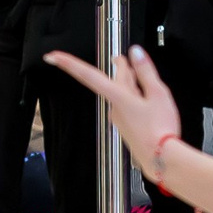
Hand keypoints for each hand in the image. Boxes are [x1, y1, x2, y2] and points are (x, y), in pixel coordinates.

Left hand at [41, 46, 182, 182]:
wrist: (161, 159)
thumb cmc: (160, 128)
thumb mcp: (158, 93)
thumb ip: (145, 71)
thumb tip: (135, 52)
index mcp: (118, 96)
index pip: (88, 75)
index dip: (68, 63)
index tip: (51, 57)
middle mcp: (113, 107)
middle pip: (112, 81)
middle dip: (118, 68)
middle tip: (119, 58)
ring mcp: (118, 118)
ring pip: (120, 93)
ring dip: (127, 82)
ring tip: (133, 72)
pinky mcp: (125, 127)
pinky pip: (125, 106)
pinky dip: (132, 97)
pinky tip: (141, 97)